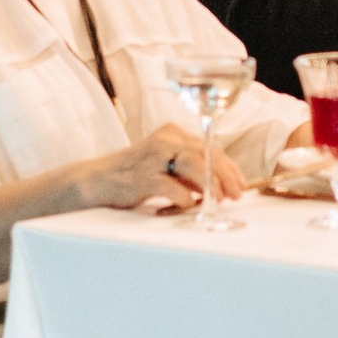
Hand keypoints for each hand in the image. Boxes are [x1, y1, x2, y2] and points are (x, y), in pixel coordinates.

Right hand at [82, 127, 238, 216]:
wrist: (96, 180)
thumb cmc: (135, 176)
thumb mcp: (166, 167)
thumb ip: (190, 172)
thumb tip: (222, 187)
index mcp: (173, 133)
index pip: (210, 147)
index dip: (230, 167)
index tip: (241, 184)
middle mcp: (165, 139)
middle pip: (206, 152)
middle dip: (226, 175)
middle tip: (236, 194)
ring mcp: (153, 156)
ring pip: (193, 163)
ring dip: (210, 184)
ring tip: (218, 199)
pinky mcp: (142, 176)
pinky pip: (171, 186)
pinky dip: (184, 197)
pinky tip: (188, 204)